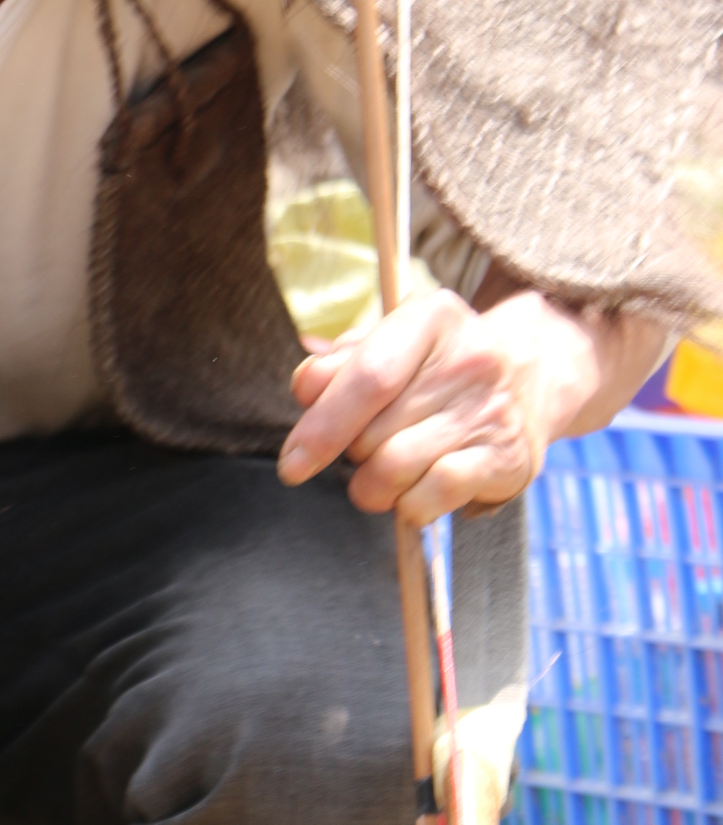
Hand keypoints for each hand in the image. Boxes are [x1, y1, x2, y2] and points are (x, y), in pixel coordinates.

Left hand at [279, 289, 666, 525]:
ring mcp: (491, 409)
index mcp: (431, 316)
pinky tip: (413, 496)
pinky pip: (433, 496)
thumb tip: (306, 388)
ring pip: (396, 469)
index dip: (322, 426)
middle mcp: (469, 358)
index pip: (368, 377)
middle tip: (368, 448)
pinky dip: (410, 507)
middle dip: (352, 454)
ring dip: (374, 487)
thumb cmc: (435, 368)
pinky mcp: (508, 458)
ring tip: (384, 476)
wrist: (531, 378)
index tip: (293, 464)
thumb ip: (338, 364)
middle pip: (373, 432)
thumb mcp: (389, 343)